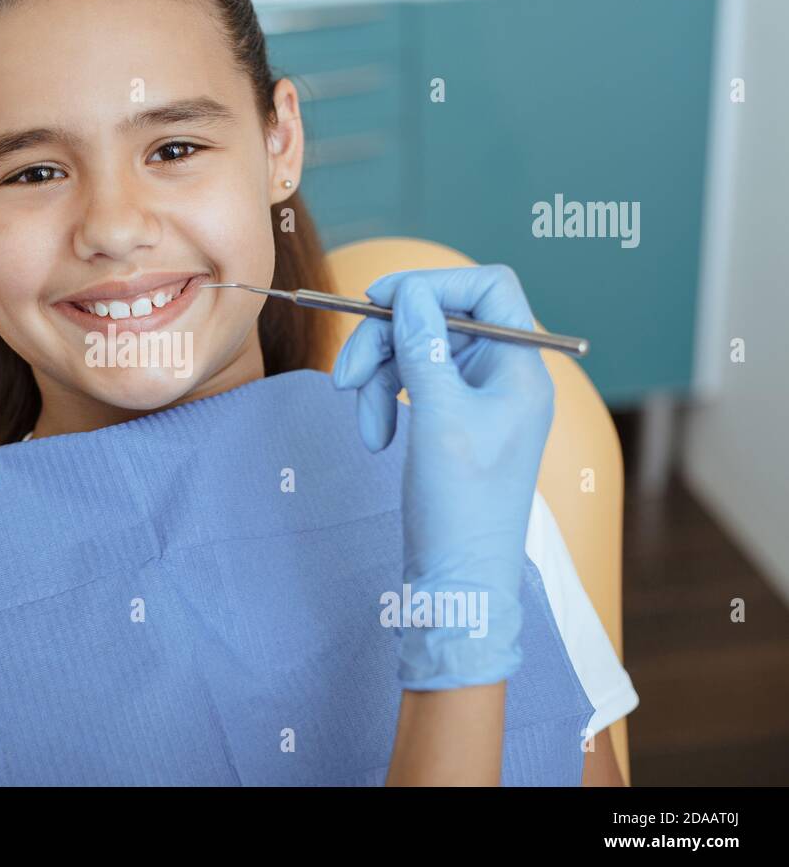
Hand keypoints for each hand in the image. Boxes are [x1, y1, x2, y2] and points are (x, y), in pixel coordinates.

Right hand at [332, 265, 554, 689]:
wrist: (460, 582)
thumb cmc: (461, 505)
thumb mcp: (439, 417)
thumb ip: (423, 346)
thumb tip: (410, 290)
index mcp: (521, 369)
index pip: (489, 289)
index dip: (434, 284)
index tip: (378, 299)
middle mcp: (506, 378)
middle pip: (441, 321)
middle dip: (388, 343)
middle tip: (346, 376)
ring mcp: (480, 401)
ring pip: (419, 354)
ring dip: (380, 379)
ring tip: (365, 424)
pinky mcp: (454, 423)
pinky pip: (415, 387)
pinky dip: (387, 402)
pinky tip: (375, 436)